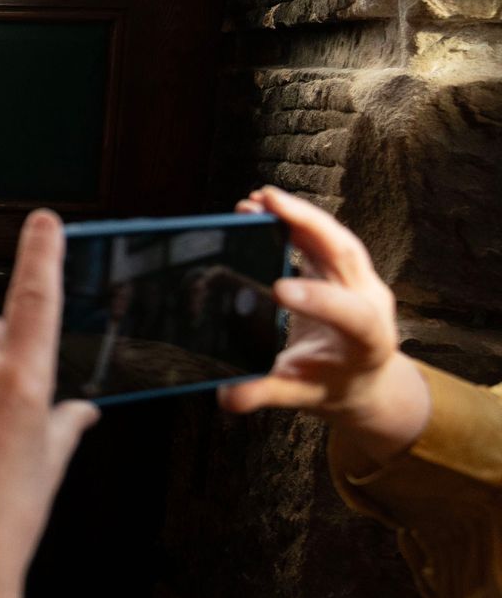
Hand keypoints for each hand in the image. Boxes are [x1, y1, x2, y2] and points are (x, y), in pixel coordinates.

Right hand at [217, 186, 429, 467]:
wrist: (368, 380)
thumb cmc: (335, 387)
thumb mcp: (304, 397)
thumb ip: (268, 394)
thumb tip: (226, 395)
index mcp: (368, 340)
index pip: (352, 314)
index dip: (319, 299)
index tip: (278, 288)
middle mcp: (370, 301)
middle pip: (346, 252)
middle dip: (307, 222)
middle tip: (266, 203)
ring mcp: (360, 281)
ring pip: (335, 236)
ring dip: (298, 214)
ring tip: (257, 200)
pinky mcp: (344, 270)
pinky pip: (324, 237)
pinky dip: (296, 220)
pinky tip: (265, 208)